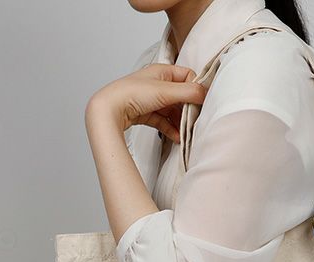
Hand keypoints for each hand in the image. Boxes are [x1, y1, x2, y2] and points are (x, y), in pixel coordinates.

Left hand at [86, 63, 207, 143]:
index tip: (201, 102)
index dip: (195, 89)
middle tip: (195, 120)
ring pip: (173, 111)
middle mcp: (157, 84)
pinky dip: (171, 129)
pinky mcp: (145, 114)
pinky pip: (164, 122)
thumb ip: (188, 92)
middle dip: (188, 109)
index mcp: (161, 72)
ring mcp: (151, 100)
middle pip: (181, 96)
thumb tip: (206, 94)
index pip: (188, 76)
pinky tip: (176, 137)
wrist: (108, 110)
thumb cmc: (131, 94)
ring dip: (180, 122)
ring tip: (186, 132)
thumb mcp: (164, 91)